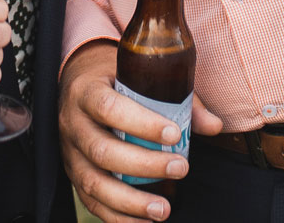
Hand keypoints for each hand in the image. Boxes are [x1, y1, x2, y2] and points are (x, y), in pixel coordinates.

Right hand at [60, 41, 225, 222]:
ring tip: (163, 208)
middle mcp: (73, 123)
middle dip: (144, 165)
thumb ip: (177, 98)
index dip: (141, 123)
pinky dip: (118, 216)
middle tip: (180, 169)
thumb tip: (214, 126)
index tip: (174, 133)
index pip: (109, 107)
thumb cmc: (114, 78)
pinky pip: (90, 201)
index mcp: (86, 91)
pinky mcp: (73, 174)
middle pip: (103, 151)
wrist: (77, 82)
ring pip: (94, 182)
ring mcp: (69, 152)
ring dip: (131, 201)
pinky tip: (145, 221)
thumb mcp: (138, 75)